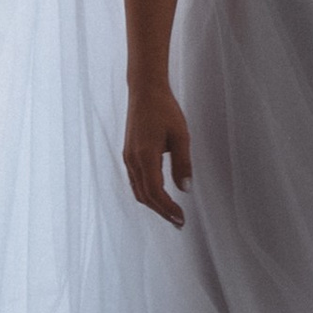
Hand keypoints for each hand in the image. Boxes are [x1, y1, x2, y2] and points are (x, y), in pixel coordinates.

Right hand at [123, 76, 192, 226]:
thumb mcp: (180, 135)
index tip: (181, 218)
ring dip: (154, 205)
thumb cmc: (164, 109)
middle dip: (162, 212)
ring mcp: (128, 157)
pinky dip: (146, 193)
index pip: (155, 192)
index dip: (168, 209)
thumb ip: (182, 163)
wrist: (144, 91)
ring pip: (138, 190)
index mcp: (146, 156)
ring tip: (170, 212)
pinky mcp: (128, 154)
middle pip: (145, 196)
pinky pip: (134, 181)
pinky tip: (158, 195)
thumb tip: (185, 189)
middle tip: (178, 221)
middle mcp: (133, 160)